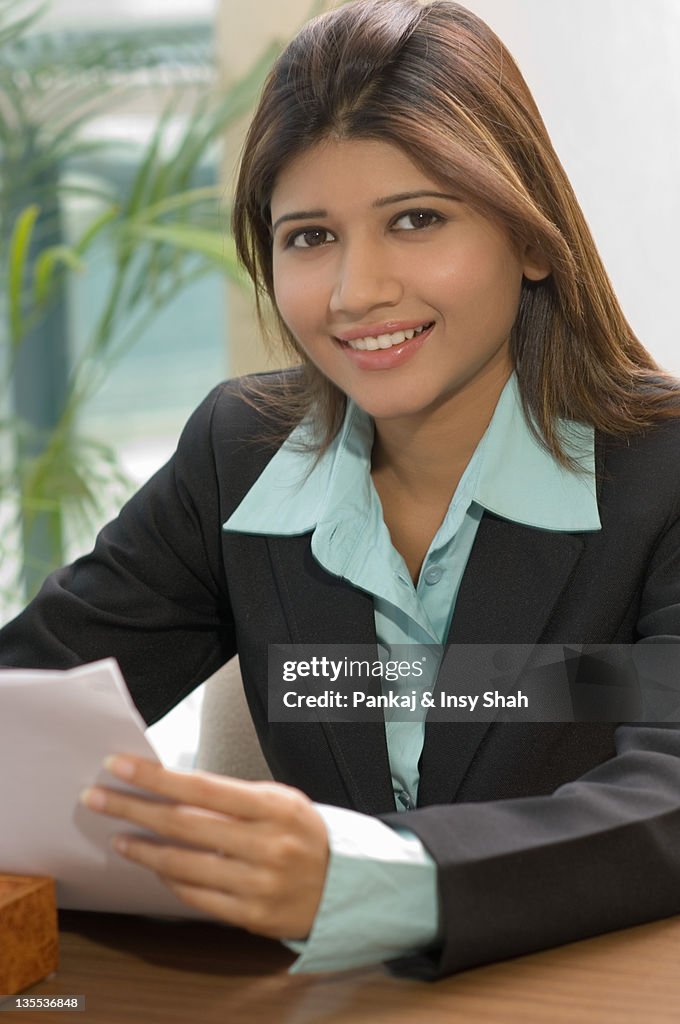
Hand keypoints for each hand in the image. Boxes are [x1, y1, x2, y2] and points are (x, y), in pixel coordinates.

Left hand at [80, 755, 328, 939]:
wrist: (345, 884)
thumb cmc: (304, 833)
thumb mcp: (279, 800)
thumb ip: (232, 797)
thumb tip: (173, 788)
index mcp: (273, 806)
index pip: (202, 787)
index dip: (156, 777)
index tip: (120, 766)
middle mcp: (265, 844)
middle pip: (184, 823)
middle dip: (134, 808)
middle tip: (97, 797)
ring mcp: (258, 883)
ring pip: (184, 864)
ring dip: (143, 849)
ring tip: (119, 836)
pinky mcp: (251, 915)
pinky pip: (197, 896)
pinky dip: (170, 879)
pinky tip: (154, 864)